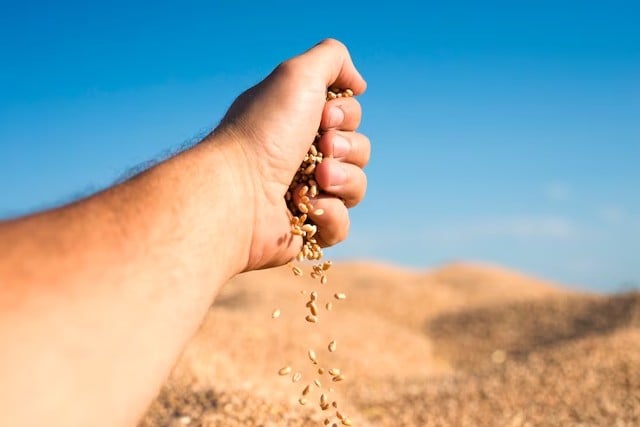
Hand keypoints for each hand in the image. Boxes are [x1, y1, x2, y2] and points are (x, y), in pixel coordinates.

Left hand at [212, 39, 369, 270]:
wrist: (236, 192)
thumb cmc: (263, 133)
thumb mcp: (297, 75)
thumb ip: (333, 59)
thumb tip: (358, 83)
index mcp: (296, 123)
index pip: (348, 118)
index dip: (344, 116)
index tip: (323, 117)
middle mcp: (299, 157)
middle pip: (358, 151)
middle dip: (346, 148)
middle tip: (320, 148)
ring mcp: (303, 196)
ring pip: (355, 188)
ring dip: (342, 180)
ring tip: (314, 180)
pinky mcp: (304, 231)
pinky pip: (341, 226)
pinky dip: (330, 216)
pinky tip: (306, 209)